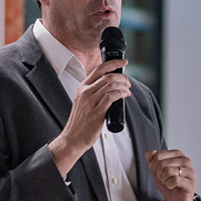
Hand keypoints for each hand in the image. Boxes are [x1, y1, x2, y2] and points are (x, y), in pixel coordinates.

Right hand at [49, 59, 129, 176]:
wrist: (72, 138)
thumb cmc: (80, 122)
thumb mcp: (83, 102)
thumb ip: (94, 93)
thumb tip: (111, 87)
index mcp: (82, 88)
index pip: (99, 69)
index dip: (113, 63)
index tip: (123, 62)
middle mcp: (85, 92)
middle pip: (108, 76)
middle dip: (122, 77)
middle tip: (128, 83)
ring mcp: (90, 102)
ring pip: (111, 84)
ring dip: (123, 85)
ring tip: (128, 90)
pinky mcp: (97, 112)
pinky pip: (111, 96)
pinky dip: (121, 93)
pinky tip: (125, 95)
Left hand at [146, 149, 195, 200]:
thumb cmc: (169, 185)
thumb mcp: (157, 171)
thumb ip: (152, 160)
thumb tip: (150, 152)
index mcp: (178, 155)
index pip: (159, 155)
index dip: (153, 166)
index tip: (158, 172)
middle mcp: (186, 161)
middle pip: (162, 164)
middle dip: (159, 175)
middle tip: (165, 179)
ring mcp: (190, 172)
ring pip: (168, 171)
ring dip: (164, 180)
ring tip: (169, 183)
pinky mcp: (190, 183)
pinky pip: (174, 180)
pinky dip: (169, 185)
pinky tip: (172, 186)